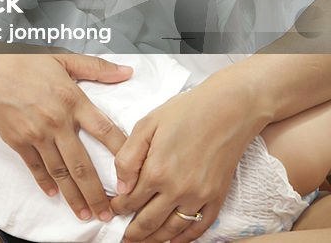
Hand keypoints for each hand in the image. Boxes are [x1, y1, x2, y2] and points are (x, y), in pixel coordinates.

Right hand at [0, 52, 132, 221]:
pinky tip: (54, 195)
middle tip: (109, 213)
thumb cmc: (21, 60)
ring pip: (61, 172)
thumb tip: (126, 72)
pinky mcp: (18, 141)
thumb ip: (95, 67)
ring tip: (86, 214)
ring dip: (74, 196)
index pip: (105, 131)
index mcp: (72, 99)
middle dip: (97, 193)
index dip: (122, 155)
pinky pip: (35, 167)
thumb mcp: (60, 58)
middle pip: (83, 165)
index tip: (131, 176)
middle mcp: (57, 121)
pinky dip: (45, 183)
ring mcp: (36, 134)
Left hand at [111, 79, 261, 242]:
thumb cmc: (185, 112)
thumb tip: (120, 187)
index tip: (111, 211)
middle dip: (132, 233)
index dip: (118, 209)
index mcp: (156, 170)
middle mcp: (177, 189)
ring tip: (142, 242)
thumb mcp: (146, 125)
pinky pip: (200, 227)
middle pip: (148, 221)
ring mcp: (199, 196)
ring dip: (155, 240)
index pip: (130, 201)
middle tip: (122, 239)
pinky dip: (185, 238)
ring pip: (172, 229)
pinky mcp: (217, 197)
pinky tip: (174, 240)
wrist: (228, 109)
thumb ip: (128, 157)